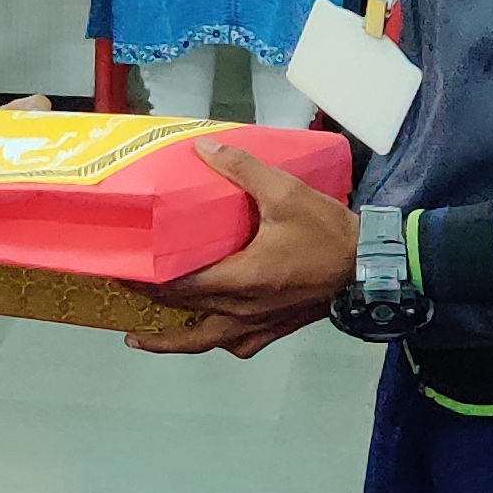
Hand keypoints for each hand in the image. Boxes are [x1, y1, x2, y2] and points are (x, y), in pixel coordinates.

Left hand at [130, 144, 356, 358]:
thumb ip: (242, 169)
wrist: (373, 267)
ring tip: (143, 337)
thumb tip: (204, 148)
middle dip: (148, 306)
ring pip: (205, 342)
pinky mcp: (275, 330)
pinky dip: (215, 341)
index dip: (144, 282)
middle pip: (183, 315)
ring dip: (172, 341)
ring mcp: (259, 325)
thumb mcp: (285, 192)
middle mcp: (243, 310)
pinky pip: (236, 344)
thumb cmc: (328, 233)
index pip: (178, 287)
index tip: (119, 272)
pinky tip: (210, 331)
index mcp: (240, 279)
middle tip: (121, 292)